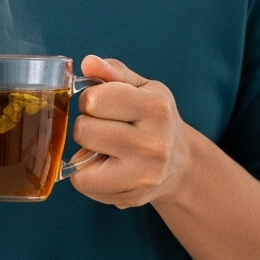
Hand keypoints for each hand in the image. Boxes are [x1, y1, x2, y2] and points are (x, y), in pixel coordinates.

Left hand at [68, 55, 193, 208]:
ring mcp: (143, 174)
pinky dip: (86, 174)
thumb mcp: (142, 88)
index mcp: (155, 107)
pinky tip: (106, 167)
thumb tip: (88, 62)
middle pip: (83, 130)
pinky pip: (82, 183)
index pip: (94, 99)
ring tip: (106, 148)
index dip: (90, 100)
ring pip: (79, 161)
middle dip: (86, 126)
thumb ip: (113, 72)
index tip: (103, 105)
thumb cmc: (153, 120)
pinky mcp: (131, 197)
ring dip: (84, 152)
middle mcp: (153, 142)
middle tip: (106, 129)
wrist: (180, 164)